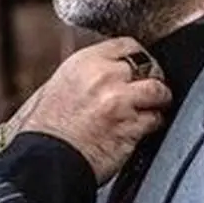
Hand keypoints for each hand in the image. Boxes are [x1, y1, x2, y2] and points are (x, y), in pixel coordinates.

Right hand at [9, 37, 170, 182]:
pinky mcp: (131, 126)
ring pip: (158, 91)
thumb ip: (84, 75)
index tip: (141, 66)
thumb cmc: (45, 128)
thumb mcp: (57, 86)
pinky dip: (153, 123)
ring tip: (152, 107)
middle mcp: (104, 77)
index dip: (138, 56)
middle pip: (148, 65)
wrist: (46, 157)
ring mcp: (120, 101)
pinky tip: (142, 128)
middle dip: (151, 77)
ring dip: (158, 100)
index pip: (126, 45)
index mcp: (84, 62)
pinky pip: (155, 119)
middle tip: (147, 89)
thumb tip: (103, 74)